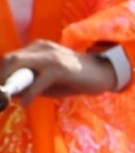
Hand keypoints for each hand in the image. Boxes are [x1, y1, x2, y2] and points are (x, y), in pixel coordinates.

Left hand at [0, 40, 120, 99]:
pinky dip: (28, 94)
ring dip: (9, 83)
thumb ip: (32, 85)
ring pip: (19, 64)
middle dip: (1, 77)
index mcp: (38, 49)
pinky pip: (37, 81)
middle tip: (1, 95)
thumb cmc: (79, 79)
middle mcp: (42, 48)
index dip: (1, 73)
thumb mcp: (51, 83)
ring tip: (6, 98)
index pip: (11, 58)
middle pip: (10, 58)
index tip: (0, 89)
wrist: (107, 74)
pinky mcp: (60, 67)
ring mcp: (51, 56)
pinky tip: (24, 104)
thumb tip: (12, 95)